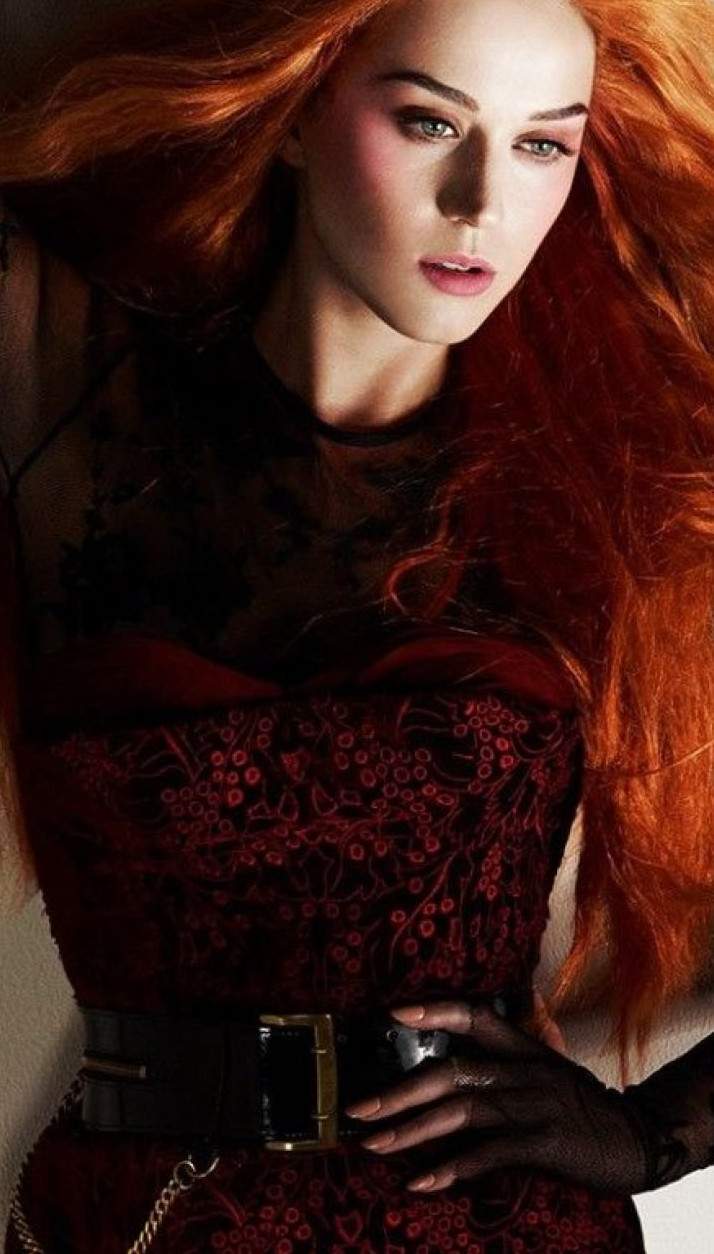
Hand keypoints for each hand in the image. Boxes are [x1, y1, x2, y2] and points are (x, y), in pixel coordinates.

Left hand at [343, 999, 649, 1194]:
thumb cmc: (585, 1102)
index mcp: (524, 1047)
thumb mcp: (554, 1062)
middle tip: (357, 1108)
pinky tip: (420, 1182)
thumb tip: (520, 999)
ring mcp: (533, 1106)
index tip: (392, 1013)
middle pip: (451, 1071)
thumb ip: (529, 1034)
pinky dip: (451, 1169)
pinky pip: (488, 1154)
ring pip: (461, 1111)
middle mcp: (524, 1070)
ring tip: (372, 1144)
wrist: (638, 1138)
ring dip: (410, 1130)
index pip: (474, 1016)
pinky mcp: (543, 1144)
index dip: (434, 1011)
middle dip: (398, 1091)